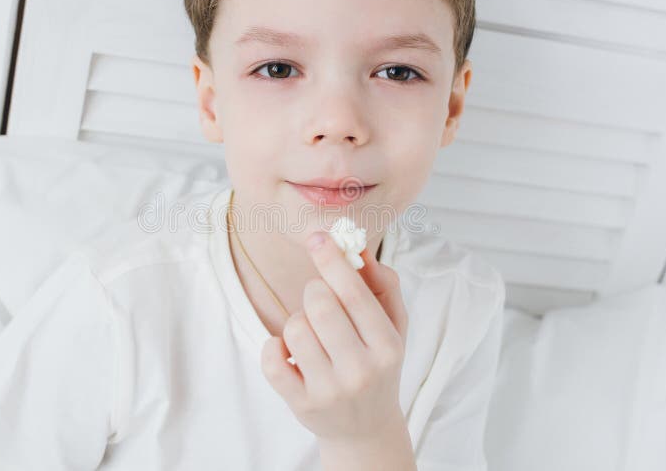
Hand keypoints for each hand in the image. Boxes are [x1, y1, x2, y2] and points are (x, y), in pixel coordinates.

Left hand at [260, 229, 409, 441]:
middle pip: (319, 305)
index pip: (354, 293)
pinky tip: (287, 350)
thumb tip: (358, 249)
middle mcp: (361, 370)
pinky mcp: (301, 404)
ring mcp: (330, 390)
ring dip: (296, 321)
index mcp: (387, 346)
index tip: (317, 238)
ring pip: (294, 329)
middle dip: (314, 290)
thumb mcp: (393, 326)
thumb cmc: (378, 365)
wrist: (366, 428)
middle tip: (319, 300)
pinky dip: (273, 346)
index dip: (332, 259)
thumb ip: (383, 284)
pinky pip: (271, 360)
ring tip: (309, 332)